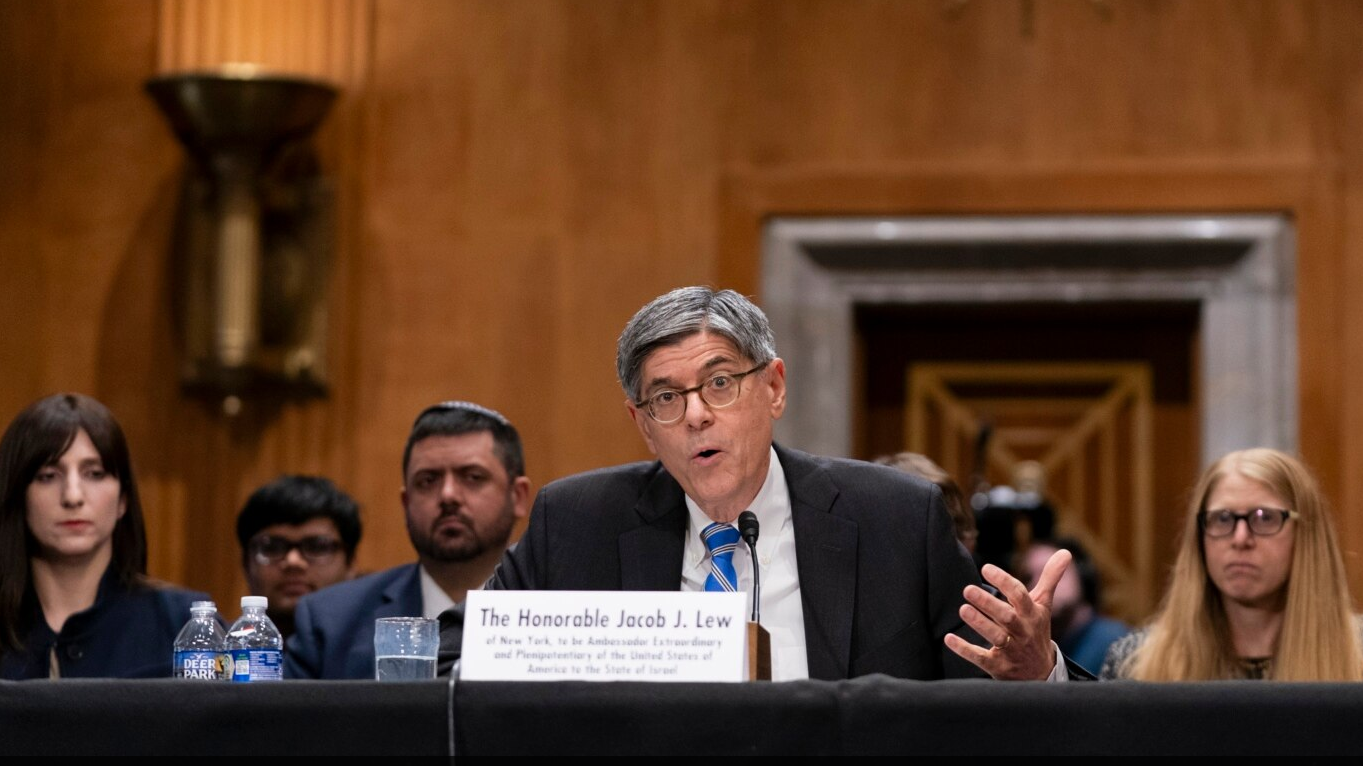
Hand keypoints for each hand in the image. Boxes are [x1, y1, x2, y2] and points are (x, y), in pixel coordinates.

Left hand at [944, 548, 1071, 679]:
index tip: (985, 568)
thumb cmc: (1037, 630)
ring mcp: (1011, 650)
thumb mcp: (1043, 605)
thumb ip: (1050, 578)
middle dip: (988, 603)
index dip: (1003, 581)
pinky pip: (981, 658)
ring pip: (995, 636)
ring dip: (979, 623)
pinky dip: (965, 650)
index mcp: (1032, 614)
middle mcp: (1022, 631)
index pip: (1019, 595)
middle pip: (1007, 616)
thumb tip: (1065, 551)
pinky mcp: (998, 666)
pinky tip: (949, 638)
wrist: (1041, 673)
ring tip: (963, 609)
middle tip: (968, 589)